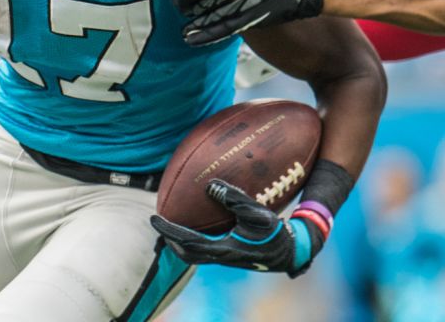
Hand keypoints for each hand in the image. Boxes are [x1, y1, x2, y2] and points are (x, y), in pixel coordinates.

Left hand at [150, 180, 315, 275]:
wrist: (291, 252)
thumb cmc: (275, 233)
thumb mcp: (257, 212)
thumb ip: (234, 198)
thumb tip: (209, 185)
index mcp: (224, 250)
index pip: (188, 241)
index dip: (169, 230)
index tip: (153, 218)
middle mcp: (221, 257)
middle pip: (186, 253)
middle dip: (171, 239)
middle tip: (160, 224)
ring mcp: (226, 258)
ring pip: (195, 254)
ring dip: (182, 240)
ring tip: (175, 224)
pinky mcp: (232, 255)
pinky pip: (207, 248)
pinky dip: (196, 238)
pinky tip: (201, 224)